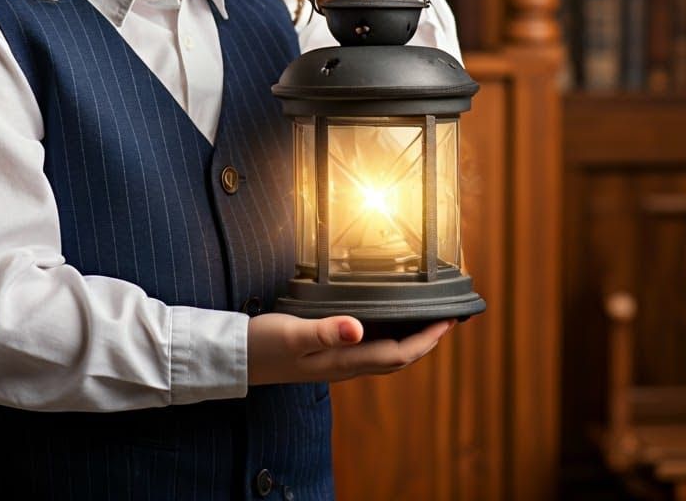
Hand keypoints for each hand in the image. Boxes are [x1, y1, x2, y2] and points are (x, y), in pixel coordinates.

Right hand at [247, 313, 453, 385]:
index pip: (398, 354)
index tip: (448, 321)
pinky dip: (387, 336)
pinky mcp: (326, 354)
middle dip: (425, 341)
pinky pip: (368, 349)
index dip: (426, 340)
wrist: (238, 358)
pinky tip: (384, 321)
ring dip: (409, 340)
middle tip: (447, 319)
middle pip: (397, 358)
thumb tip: (358, 328)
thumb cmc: (264, 344)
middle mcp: (345, 365)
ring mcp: (336, 361)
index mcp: (344, 361)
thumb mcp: (293, 332)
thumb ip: (326, 330)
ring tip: (425, 320)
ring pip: (385, 355)